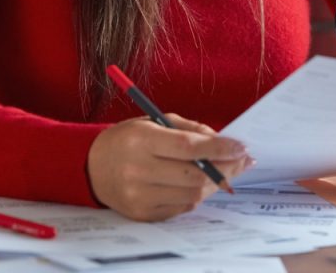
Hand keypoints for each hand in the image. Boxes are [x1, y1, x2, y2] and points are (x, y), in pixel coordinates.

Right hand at [87, 114, 252, 220]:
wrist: (93, 167)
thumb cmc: (128, 140)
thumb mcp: (154, 122)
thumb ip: (190, 129)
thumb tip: (224, 142)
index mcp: (141, 140)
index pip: (188, 147)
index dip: (220, 147)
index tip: (241, 147)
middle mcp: (138, 170)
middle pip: (194, 174)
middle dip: (226, 167)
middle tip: (242, 161)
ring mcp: (139, 196)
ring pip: (192, 194)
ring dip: (214, 182)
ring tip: (223, 171)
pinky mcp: (142, 214)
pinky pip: (182, 207)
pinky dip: (196, 194)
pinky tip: (198, 182)